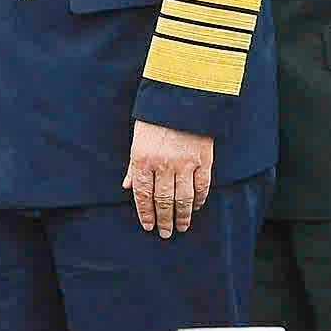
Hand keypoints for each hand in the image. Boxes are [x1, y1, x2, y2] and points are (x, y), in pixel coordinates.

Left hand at [127, 122, 213, 237]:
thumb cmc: (156, 118)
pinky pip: (202, 186)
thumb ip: (133, 166)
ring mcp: (185, 163)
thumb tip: (127, 187)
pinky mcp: (203, 159)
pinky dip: (199, 199)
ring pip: (183, 198)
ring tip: (181, 227)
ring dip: (182, 216)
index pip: (143, 194)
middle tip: (166, 233)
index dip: (146, 213)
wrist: (182, 96)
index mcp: (143, 159)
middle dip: (164, 220)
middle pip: (163, 200)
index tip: (149, 226)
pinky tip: (196, 207)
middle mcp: (163, 164)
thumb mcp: (137, 140)